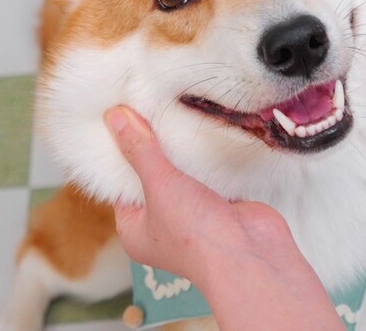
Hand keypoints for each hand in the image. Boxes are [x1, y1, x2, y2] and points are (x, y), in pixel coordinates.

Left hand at [103, 106, 344, 330]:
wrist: (251, 256)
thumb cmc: (195, 234)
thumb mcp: (158, 185)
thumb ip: (139, 151)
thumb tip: (114, 118)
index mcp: (136, 230)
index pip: (121, 188)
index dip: (121, 156)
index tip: (121, 122)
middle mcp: (163, 226)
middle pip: (152, 178)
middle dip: (154, 149)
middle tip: (145, 110)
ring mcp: (195, 216)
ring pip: (182, 176)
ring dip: (181, 152)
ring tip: (172, 113)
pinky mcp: (222, 205)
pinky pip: (208, 175)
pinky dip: (207, 158)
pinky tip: (201, 130)